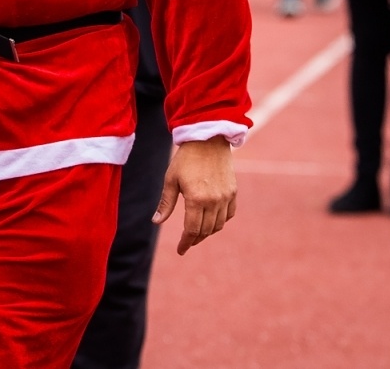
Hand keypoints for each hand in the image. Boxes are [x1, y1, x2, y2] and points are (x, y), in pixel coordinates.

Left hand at [154, 136, 236, 255]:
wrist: (208, 139)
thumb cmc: (186, 158)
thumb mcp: (171, 179)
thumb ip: (166, 203)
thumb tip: (156, 222)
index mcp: (196, 199)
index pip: (191, 230)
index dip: (185, 243)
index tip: (181, 250)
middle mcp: (213, 201)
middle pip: (205, 231)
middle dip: (194, 239)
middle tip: (187, 242)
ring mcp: (225, 197)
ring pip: (218, 225)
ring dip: (208, 232)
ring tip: (198, 233)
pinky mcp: (233, 192)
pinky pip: (229, 214)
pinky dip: (221, 221)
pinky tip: (212, 221)